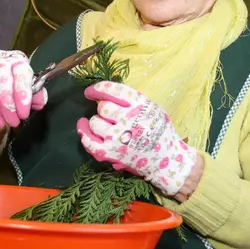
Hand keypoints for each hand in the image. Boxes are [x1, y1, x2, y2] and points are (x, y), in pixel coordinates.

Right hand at [0, 50, 46, 128]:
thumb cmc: (11, 89)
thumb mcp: (26, 93)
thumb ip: (35, 97)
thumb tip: (38, 103)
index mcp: (18, 61)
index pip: (22, 72)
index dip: (22, 93)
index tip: (23, 112)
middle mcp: (0, 59)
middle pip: (2, 76)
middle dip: (7, 104)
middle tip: (12, 121)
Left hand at [76, 81, 197, 196]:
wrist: (167, 160)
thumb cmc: (159, 132)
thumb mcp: (152, 108)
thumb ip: (133, 101)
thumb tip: (106, 93)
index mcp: (140, 105)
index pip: (114, 90)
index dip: (98, 88)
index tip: (90, 92)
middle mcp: (128, 119)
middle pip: (103, 107)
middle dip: (104, 110)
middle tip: (112, 118)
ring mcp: (118, 137)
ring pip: (95, 122)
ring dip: (97, 122)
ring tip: (105, 126)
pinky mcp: (111, 153)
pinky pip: (89, 141)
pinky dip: (83, 133)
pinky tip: (82, 126)